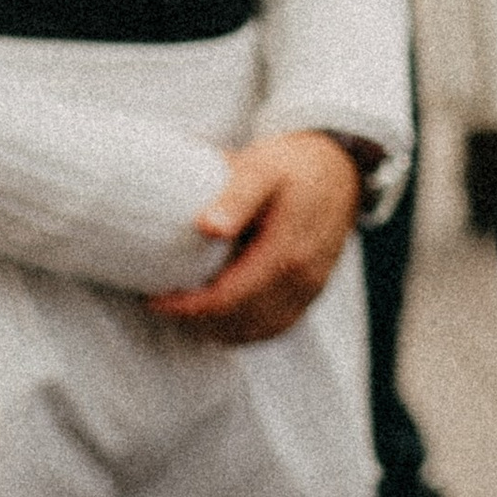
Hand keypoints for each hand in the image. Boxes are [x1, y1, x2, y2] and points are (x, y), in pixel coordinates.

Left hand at [148, 130, 364, 344]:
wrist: (340, 170)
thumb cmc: (294, 166)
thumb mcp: (262, 169)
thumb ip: (236, 196)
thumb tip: (208, 227)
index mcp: (288, 251)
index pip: (229, 298)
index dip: (188, 307)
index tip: (156, 300)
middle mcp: (303, 278)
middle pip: (240, 320)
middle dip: (196, 319)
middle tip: (162, 304)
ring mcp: (310, 288)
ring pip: (256, 329)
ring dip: (217, 327)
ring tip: (184, 310)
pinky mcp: (311, 292)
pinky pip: (274, 325)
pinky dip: (243, 328)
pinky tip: (219, 316)